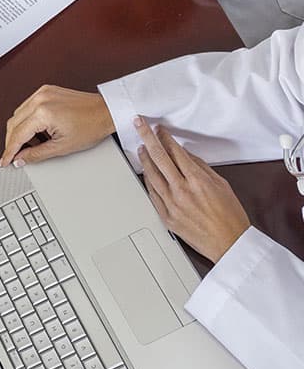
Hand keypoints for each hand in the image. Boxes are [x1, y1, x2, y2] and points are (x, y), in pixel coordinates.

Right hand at [0, 86, 115, 167]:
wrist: (106, 112)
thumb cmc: (91, 126)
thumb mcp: (63, 147)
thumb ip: (37, 154)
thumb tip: (21, 158)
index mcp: (43, 112)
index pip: (17, 134)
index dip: (9, 150)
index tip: (5, 160)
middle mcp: (39, 99)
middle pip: (13, 122)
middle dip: (12, 141)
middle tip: (14, 156)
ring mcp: (42, 93)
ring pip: (18, 113)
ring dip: (19, 130)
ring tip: (30, 144)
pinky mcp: (45, 90)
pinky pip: (27, 106)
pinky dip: (27, 120)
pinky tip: (36, 130)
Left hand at [135, 117, 250, 263]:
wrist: (230, 245)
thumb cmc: (230, 217)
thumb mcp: (221, 185)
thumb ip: (201, 167)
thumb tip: (185, 154)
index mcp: (197, 181)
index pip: (175, 151)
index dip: (165, 137)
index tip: (160, 129)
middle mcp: (182, 191)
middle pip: (158, 157)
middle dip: (147, 136)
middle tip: (139, 124)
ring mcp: (172, 204)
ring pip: (151, 174)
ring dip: (144, 158)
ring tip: (141, 147)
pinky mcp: (166, 216)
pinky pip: (152, 193)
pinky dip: (147, 180)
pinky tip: (146, 172)